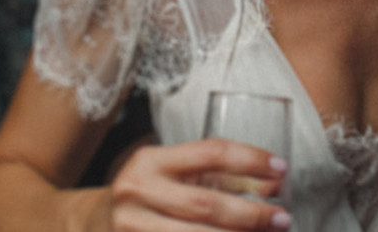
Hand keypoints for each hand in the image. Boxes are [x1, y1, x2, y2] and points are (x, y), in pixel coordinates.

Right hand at [109, 138, 290, 231]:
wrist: (95, 221)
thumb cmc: (150, 193)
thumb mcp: (177, 173)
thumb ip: (222, 176)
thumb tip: (276, 183)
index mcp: (151, 161)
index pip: (210, 153)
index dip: (250, 159)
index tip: (281, 168)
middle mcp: (136, 192)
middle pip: (206, 204)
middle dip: (251, 214)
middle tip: (283, 218)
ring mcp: (131, 228)